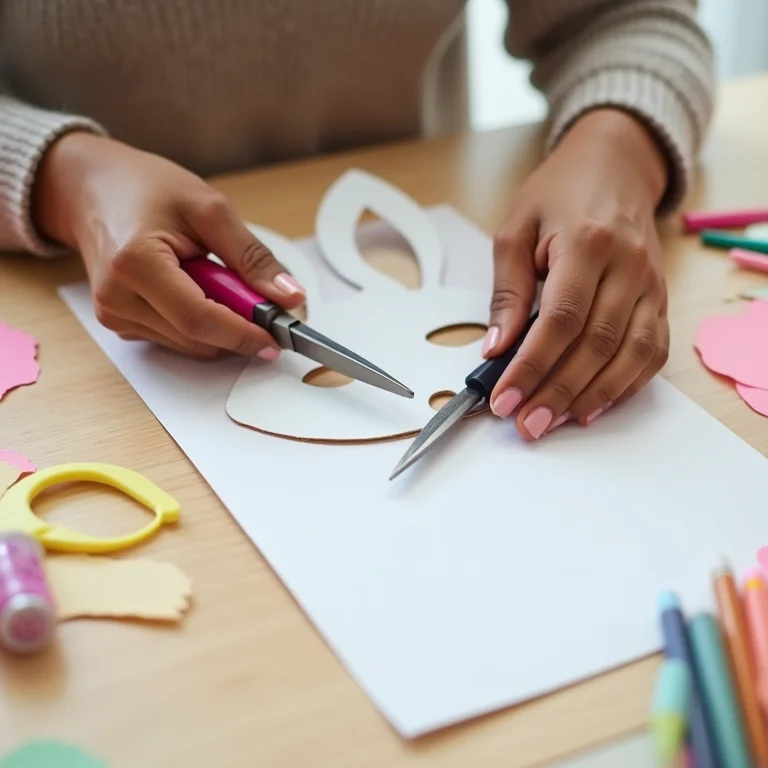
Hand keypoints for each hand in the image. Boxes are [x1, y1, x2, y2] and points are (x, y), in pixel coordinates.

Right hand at [34, 132, 305, 358]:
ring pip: (191, 345)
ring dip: (222, 326)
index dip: (244, 334)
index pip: (200, 320)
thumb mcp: (210, 209)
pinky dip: (201, 324)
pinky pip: (176, 338)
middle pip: (198, 339)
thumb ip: (253, 257)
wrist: (92, 188)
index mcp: (135, 263)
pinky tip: (199, 289)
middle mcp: (117, 298)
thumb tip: (291, 297)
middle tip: (264, 303)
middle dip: (239, 329)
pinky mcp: (120, 323)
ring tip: (221, 280)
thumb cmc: (147, 188)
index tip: (279, 337)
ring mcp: (114, 315)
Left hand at [484, 109, 670, 439]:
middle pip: (595, 345)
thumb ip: (507, 292)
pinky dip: (625, 384)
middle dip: (557, 392)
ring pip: (630, 355)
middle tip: (526, 424)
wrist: (614, 166)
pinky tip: (594, 404)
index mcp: (587, 243)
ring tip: (555, 422)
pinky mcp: (661, 298)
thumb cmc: (560, 194)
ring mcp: (651, 284)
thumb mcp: (515, 230)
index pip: (560, 321)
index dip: (531, 367)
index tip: (503, 399)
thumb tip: (496, 348)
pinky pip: (652, 352)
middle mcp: (628, 266)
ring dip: (592, 397)